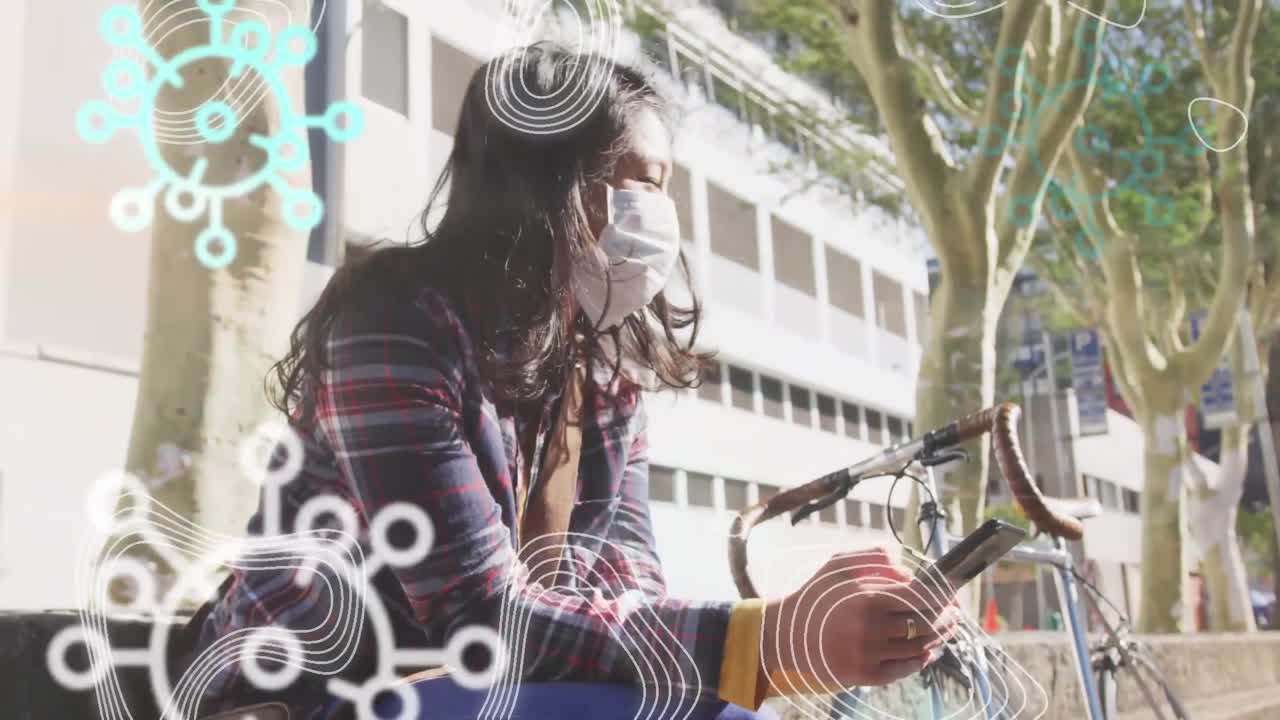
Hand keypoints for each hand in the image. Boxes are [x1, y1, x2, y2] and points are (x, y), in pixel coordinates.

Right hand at [759, 547, 961, 694]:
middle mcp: (870, 628)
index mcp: (867, 598)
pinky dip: (921, 660)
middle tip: (955, 613)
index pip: (921, 597)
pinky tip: (927, 651)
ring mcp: (869, 654)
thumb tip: (908, 571)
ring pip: (919, 646)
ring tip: (946, 630)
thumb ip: (874, 557)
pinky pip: (905, 669)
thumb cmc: (816, 595)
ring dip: (939, 638)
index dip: (943, 596)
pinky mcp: (865, 675)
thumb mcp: (838, 564)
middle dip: (947, 618)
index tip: (953, 594)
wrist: (786, 635)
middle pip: (926, 623)